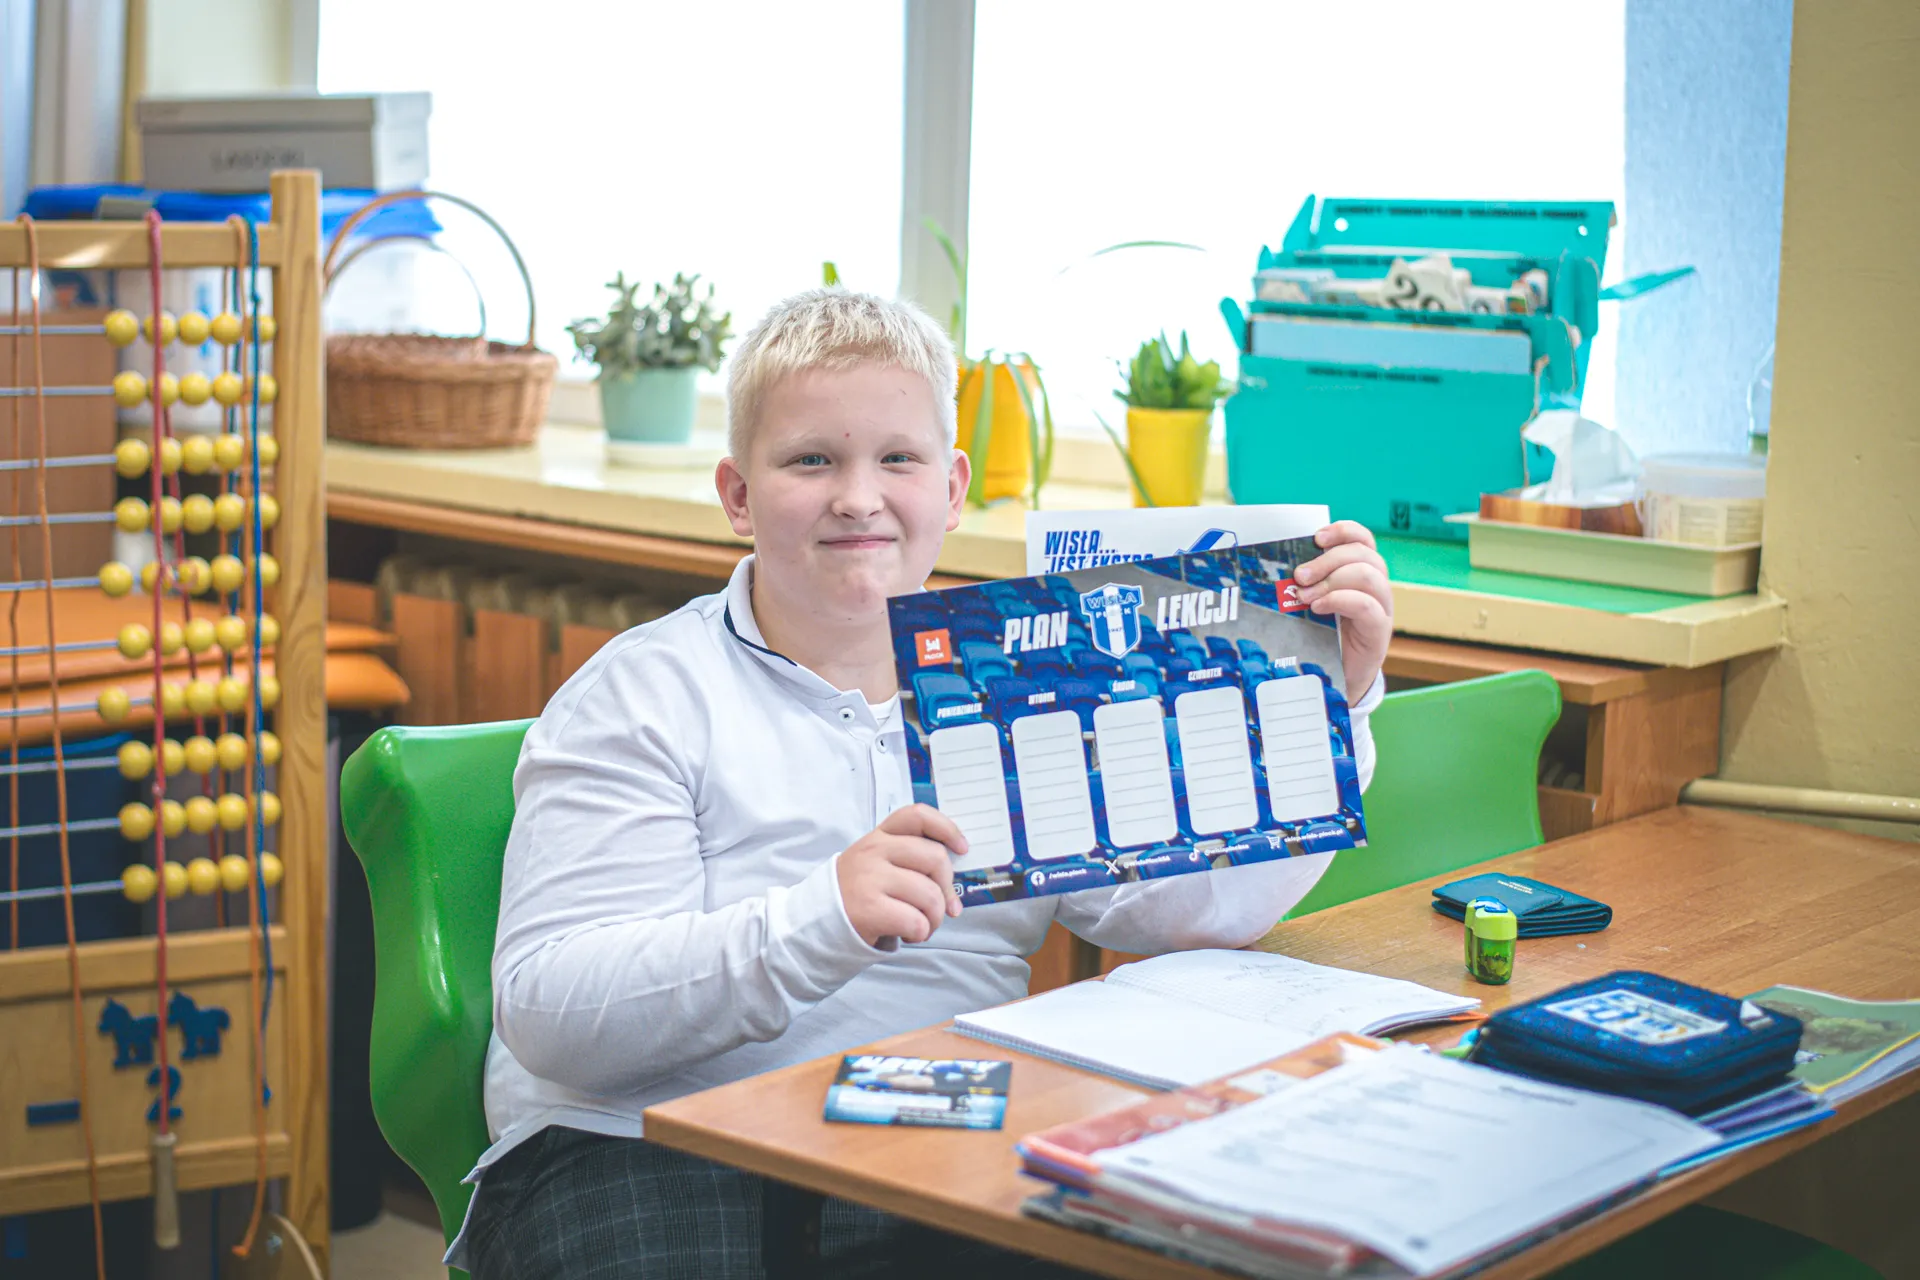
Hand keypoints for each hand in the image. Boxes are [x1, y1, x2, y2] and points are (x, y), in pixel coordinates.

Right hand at [836, 804, 967, 946]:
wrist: (817, 920)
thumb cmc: (858, 893)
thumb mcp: (877, 863)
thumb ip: (910, 860)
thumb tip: (952, 886)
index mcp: (879, 836)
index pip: (917, 816)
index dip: (947, 828)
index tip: (962, 848)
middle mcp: (874, 851)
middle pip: (935, 859)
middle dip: (947, 889)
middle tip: (943, 907)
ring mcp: (870, 878)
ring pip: (930, 895)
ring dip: (934, 918)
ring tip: (922, 925)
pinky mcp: (869, 908)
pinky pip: (916, 920)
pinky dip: (920, 932)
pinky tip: (908, 934)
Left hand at [1295, 521, 1392, 701]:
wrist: (1336, 678)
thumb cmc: (1321, 637)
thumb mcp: (1312, 604)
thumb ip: (1306, 583)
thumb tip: (1279, 565)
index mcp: (1362, 573)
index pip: (1363, 540)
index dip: (1344, 531)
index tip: (1317, 537)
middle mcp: (1377, 587)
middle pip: (1363, 554)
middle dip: (1328, 560)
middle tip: (1299, 575)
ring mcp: (1381, 608)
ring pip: (1368, 575)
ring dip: (1331, 580)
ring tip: (1305, 596)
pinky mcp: (1378, 631)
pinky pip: (1367, 606)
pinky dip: (1339, 600)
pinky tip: (1318, 607)